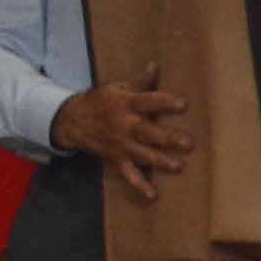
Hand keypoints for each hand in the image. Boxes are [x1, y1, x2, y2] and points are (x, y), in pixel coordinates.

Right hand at [55, 74, 194, 199]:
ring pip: (141, 154)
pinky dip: (139, 185)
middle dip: (167, 138)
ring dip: (159, 161)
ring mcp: (120, 144)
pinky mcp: (116, 158)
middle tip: (189, 143)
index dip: (165, 103)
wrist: (72, 121)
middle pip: (147, 132)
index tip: (183, 105)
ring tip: (178, 166)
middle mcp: (124, 125)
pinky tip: (152, 195)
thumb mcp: (117, 87)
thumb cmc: (101, 101)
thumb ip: (140, 81)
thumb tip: (156, 65)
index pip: (147, 102)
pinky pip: (128, 174)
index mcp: (126, 104)